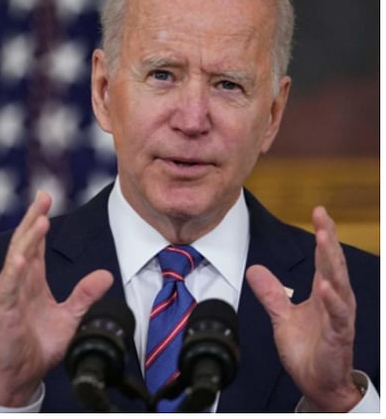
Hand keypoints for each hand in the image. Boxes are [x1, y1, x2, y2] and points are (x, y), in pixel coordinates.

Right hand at [0, 191, 113, 406]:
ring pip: (16, 260)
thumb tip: (106, 274)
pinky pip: (8, 288)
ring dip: (27, 240)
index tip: (47, 198)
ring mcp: (10, 295)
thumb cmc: (40, 345)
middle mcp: (19, 283)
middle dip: (33, 219)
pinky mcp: (4, 311)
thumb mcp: (71, 317)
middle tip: (43, 196)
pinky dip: (14, 272)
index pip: (36, 244)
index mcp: (32, 281)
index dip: (40, 221)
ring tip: (39, 220)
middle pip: (25, 243)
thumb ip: (85, 295)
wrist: (23, 374)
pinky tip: (21, 257)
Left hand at [246, 206, 360, 411]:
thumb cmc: (308, 349)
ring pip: (339, 284)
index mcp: (324, 293)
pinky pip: (338, 315)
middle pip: (334, 264)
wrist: (317, 382)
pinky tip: (326, 286)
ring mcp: (339, 317)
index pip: (325, 258)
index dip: (323, 234)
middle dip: (329, 239)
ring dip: (332, 262)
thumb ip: (271, 293)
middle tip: (323, 216)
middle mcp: (335, 301)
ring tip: (325, 239)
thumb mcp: (282, 316)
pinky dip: (333, 300)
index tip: (318, 211)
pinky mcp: (338, 335)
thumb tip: (255, 269)